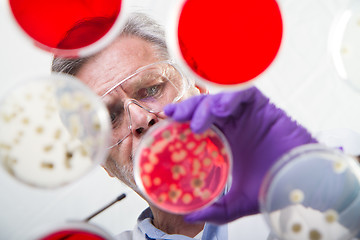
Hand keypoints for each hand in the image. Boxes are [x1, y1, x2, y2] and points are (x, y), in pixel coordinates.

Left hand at [164, 87, 316, 223]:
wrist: (301, 182)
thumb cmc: (272, 187)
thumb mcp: (237, 201)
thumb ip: (216, 208)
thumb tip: (190, 215)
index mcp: (223, 139)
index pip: (196, 123)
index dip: (180, 120)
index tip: (165, 121)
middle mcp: (232, 124)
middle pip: (203, 108)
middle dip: (187, 109)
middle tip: (173, 116)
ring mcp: (246, 114)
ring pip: (220, 98)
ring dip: (205, 105)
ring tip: (198, 123)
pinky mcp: (263, 107)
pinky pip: (244, 93)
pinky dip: (231, 97)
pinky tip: (221, 109)